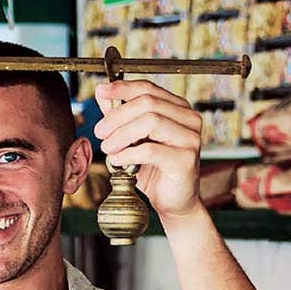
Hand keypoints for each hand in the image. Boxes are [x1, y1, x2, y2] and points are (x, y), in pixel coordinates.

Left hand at [93, 79, 204, 223]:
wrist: (172, 201)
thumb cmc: (153, 169)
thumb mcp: (132, 139)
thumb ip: (120, 116)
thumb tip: (102, 92)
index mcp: (177, 108)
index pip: (148, 88)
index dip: (122, 88)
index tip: (101, 91)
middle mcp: (188, 119)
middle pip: (147, 103)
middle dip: (117, 117)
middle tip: (100, 132)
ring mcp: (190, 138)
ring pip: (151, 122)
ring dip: (122, 135)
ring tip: (108, 148)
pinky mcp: (186, 159)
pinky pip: (151, 150)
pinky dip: (128, 154)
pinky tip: (117, 161)